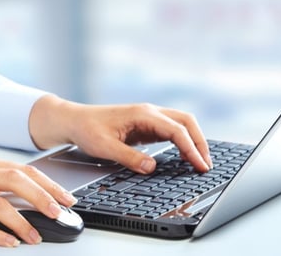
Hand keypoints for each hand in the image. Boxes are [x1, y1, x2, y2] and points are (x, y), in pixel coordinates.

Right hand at [0, 155, 76, 246]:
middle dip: (42, 197)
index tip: (67, 199)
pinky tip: (10, 242)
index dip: (49, 185)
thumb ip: (3, 182)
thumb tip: (39, 195)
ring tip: (35, 236)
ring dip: (21, 222)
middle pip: (16, 182)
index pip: (26, 171)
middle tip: (58, 213)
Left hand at [28, 96, 212, 173]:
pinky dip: (184, 142)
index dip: (191, 148)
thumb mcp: (104, 147)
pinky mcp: (147, 125)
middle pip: (187, 122)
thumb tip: (151, 167)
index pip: (176, 130)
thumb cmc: (86, 129)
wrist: (74, 120)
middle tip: (206, 164)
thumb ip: (129, 157)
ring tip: (200, 161)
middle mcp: (150, 112)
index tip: (199, 164)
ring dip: (194, 140)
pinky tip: (185, 155)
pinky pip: (173, 130)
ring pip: (182, 124)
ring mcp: (150, 117)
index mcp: (143, 114)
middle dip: (200, 142)